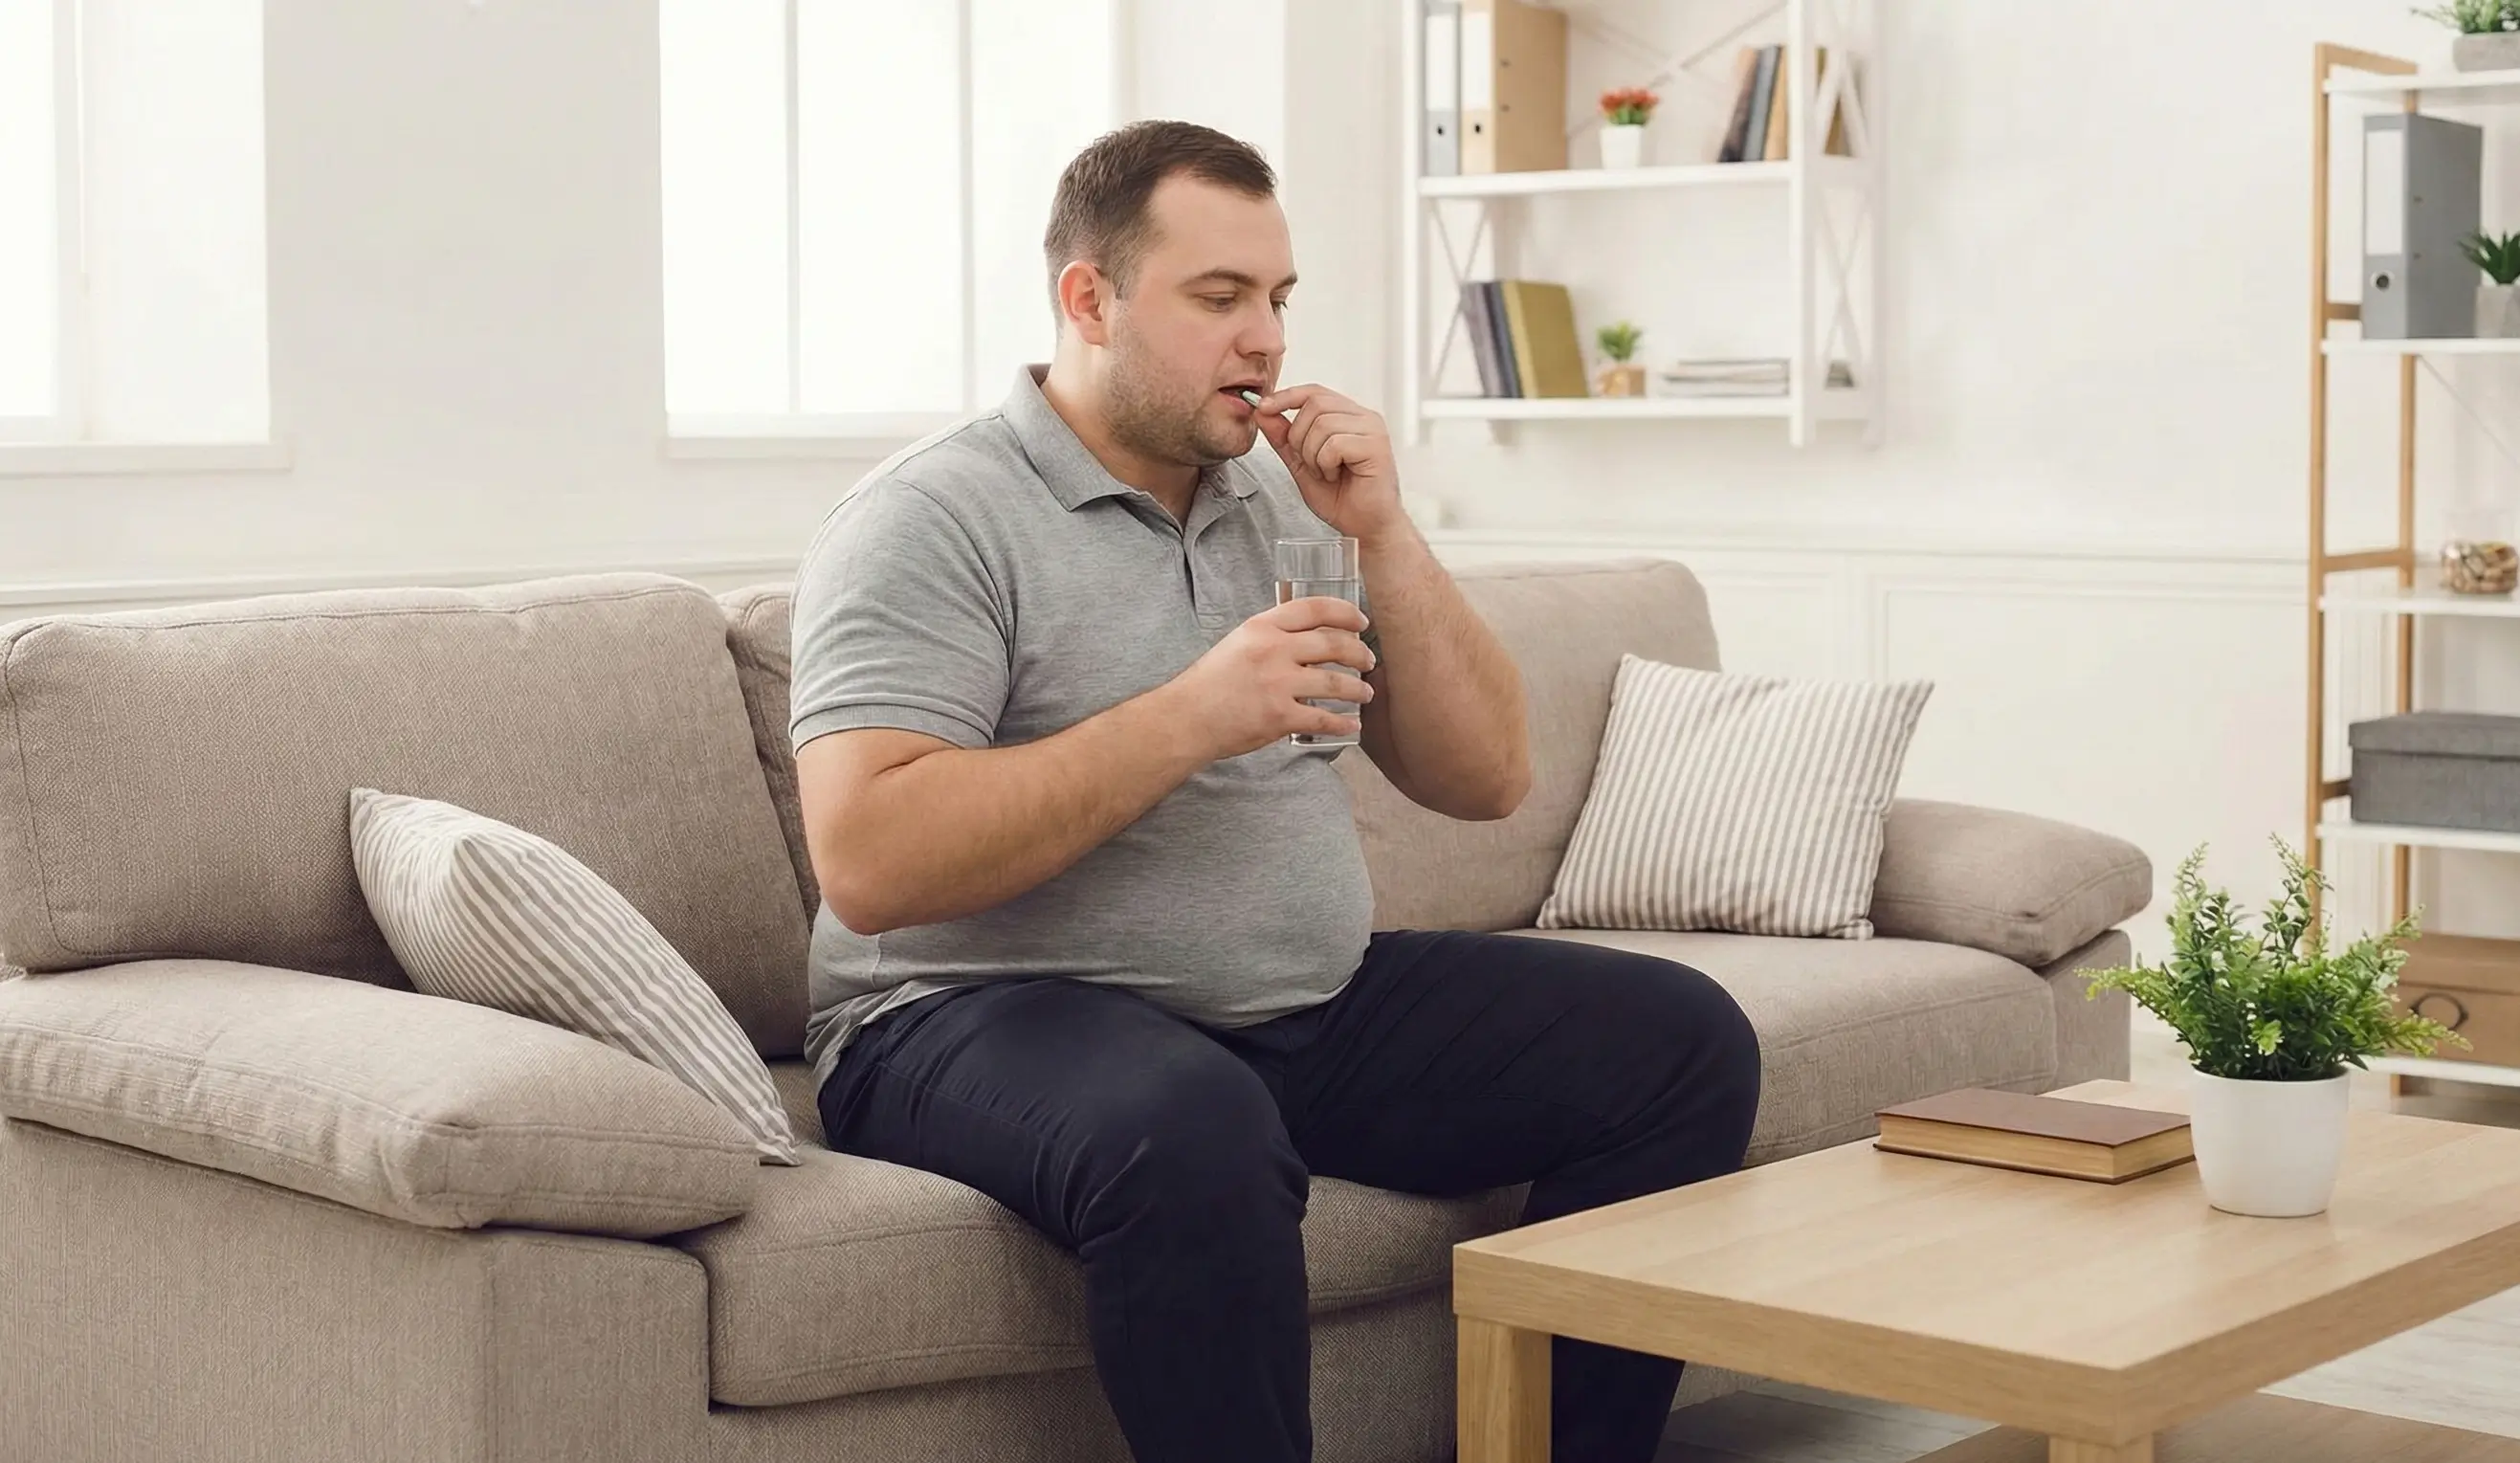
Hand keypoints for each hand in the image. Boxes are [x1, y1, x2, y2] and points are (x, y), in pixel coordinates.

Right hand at [1167, 597, 1375, 759]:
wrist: (1186, 719)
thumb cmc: (1209, 684)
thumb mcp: (1237, 643)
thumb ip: (1270, 637)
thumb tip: (1306, 639)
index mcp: (1261, 627)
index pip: (1314, 608)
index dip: (1345, 612)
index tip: (1360, 621)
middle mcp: (1272, 650)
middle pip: (1333, 644)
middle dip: (1359, 653)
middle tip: (1368, 660)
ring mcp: (1278, 683)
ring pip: (1336, 682)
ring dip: (1358, 688)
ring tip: (1365, 692)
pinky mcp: (1280, 716)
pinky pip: (1324, 718)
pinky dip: (1344, 723)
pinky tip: (1353, 724)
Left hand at [1253, 384, 1407, 543]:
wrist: (1365, 528)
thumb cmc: (1342, 498)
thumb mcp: (1301, 465)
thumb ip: (1284, 438)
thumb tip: (1262, 412)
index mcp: (1348, 417)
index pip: (1314, 391)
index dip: (1286, 396)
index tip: (1263, 408)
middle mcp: (1364, 417)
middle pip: (1315, 404)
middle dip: (1299, 436)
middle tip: (1309, 463)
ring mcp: (1373, 430)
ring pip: (1323, 424)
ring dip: (1313, 454)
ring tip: (1326, 473)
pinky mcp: (1376, 446)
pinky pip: (1335, 444)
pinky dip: (1326, 464)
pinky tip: (1336, 476)